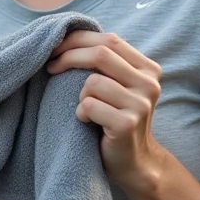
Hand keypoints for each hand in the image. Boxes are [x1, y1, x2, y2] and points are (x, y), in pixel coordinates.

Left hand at [45, 31, 166, 191]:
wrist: (134, 162)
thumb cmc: (116, 119)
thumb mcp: (118, 86)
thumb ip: (106, 63)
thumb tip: (67, 36)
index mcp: (148, 68)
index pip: (110, 39)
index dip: (78, 39)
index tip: (55, 47)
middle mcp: (149, 83)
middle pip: (101, 54)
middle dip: (69, 57)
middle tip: (50, 67)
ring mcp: (140, 104)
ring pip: (92, 82)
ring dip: (79, 95)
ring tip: (86, 109)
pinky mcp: (127, 124)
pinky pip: (89, 106)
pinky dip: (80, 113)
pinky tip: (89, 124)